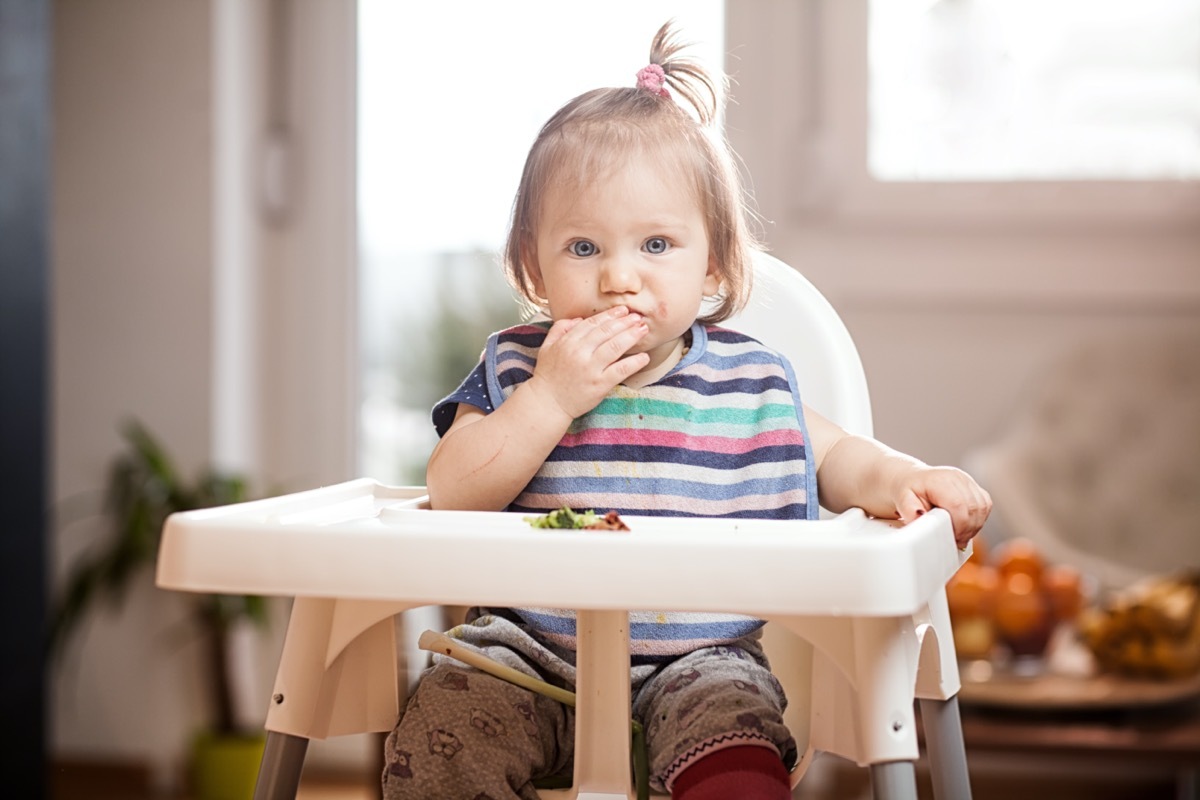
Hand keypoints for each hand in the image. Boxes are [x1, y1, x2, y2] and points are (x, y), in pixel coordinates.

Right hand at [525, 306, 649, 419]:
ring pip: (615, 346)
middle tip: (638, 317)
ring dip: (632, 336)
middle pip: (606, 332)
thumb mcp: (547, 347)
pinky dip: (634, 362)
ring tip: (643, 330)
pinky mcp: (599, 384)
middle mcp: (580, 352)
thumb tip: (578, 319)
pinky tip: (644, 357)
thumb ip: (559, 329)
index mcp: (568, 342)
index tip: (622, 310)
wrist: (547, 403)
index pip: (592, 323)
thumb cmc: (548, 376)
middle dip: (624, 322)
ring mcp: (590, 368)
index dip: (609, 315)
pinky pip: (620, 370)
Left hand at [892, 466, 991, 548]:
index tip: (952, 539)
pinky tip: (966, 525)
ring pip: (982, 507)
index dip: (959, 526)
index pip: (958, 505)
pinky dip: (978, 519)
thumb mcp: (901, 500)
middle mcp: (956, 477)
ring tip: (960, 534)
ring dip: (974, 525)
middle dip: (967, 529)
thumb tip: (921, 517)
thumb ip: (909, 510)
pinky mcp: (974, 486)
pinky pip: (985, 505)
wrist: (910, 479)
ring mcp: (967, 480)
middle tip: (956, 541)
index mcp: (940, 480)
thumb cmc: (907, 491)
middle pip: (973, 508)